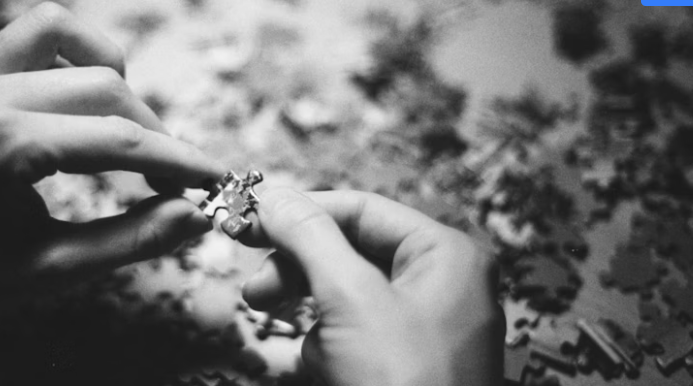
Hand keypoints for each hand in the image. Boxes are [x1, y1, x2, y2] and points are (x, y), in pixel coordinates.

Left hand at [0, 2, 222, 346]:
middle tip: (173, 182)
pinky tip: (87, 101)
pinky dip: (74, 57)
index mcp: (0, 146)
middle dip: (153, 134)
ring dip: (115, 82)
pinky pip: (32, 35)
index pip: (118, 140)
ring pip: (71, 39)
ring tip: (129, 134)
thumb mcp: (51, 271)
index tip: (216, 180)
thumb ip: (131, 240)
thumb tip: (196, 216)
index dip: (179, 160)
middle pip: (105, 88)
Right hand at [243, 189, 503, 385]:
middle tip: (255, 290)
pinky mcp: (404, 365)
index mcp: (445, 255)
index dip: (301, 212)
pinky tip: (332, 375)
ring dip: (317, 325)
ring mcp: (424, 329)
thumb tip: (273, 194)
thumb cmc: (403, 384)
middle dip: (301, 274)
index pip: (360, 210)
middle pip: (349, 253)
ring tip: (319, 357)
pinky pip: (353, 339)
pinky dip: (331, 354)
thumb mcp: (350, 298)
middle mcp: (441, 286)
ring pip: (345, 301)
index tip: (247, 219)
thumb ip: (309, 236)